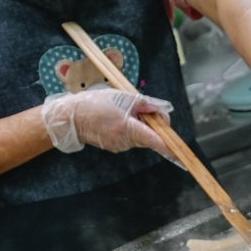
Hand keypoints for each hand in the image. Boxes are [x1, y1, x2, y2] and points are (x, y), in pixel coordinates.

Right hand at [41, 89, 175, 157]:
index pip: (155, 141)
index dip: (170, 146)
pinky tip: (119, 118)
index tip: (181, 153)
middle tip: (147, 109)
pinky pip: (130, 138)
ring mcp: (119, 146)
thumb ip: (145, 104)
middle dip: (154, 125)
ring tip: (126, 111)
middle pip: (150, 136)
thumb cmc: (94, 103)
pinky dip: (131, 129)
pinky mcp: (114, 147)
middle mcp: (125, 141)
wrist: (69, 117)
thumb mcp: (122, 97)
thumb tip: (160, 111)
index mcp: (128, 128)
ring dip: (141, 125)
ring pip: (140, 137)